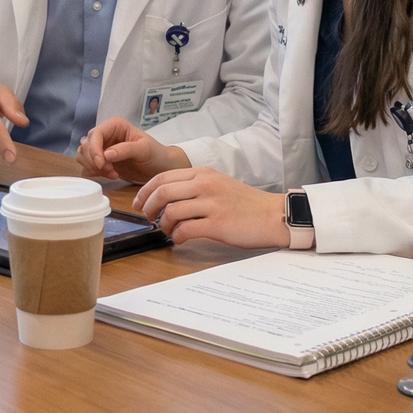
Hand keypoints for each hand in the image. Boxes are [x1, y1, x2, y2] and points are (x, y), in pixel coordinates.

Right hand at [76, 116, 187, 183]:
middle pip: (86, 145)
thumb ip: (125, 150)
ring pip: (83, 155)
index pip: (95, 134)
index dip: (94, 150)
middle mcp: (106, 134)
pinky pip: (87, 165)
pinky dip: (94, 172)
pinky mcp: (101, 160)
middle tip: (110, 171)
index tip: (101, 164)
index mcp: (115, 125)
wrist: (160, 168)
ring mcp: (102, 147)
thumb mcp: (144, 150)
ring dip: (93, 167)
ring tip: (111, 173)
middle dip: (94, 160)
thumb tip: (106, 154)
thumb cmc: (156, 154)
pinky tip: (110, 175)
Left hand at [132, 168, 289, 248]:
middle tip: (148, 217)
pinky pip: (185, 230)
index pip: (163, 177)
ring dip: (163, 224)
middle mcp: (205, 185)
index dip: (145, 191)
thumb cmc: (246, 203)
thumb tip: (167, 198)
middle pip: (162, 192)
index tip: (139, 203)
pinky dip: (176, 236)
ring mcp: (211, 204)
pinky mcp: (217, 224)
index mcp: (203, 173)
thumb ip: (195, 186)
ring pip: (171, 211)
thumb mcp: (218, 184)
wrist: (273, 215)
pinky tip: (180, 239)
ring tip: (168, 231)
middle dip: (148, 207)